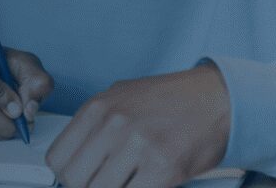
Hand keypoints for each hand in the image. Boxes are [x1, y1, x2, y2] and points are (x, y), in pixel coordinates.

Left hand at [46, 63, 230, 187]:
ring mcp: (138, 146)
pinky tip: (147, 185)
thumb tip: (72, 159)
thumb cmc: (171, 100)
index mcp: (97, 108)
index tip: (81, 178)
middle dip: (87, 187)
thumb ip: (94, 127)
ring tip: (129, 181)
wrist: (219, 98)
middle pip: (74, 180)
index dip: (67, 176)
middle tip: (107, 182)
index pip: (57, 159)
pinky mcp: (164, 167)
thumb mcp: (121, 99)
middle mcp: (113, 125)